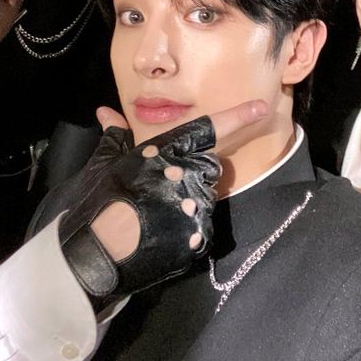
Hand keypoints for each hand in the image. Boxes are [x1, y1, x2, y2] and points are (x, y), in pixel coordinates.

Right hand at [58, 99, 266, 300]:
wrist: (98, 253)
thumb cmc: (99, 202)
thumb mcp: (105, 163)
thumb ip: (115, 135)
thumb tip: (106, 110)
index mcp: (168, 151)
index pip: (209, 128)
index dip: (238, 116)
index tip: (262, 107)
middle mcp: (189, 175)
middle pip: (209, 166)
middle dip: (194, 173)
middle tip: (164, 188)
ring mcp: (197, 207)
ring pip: (206, 198)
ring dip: (189, 202)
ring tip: (156, 215)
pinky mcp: (198, 236)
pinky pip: (200, 227)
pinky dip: (186, 229)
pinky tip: (162, 234)